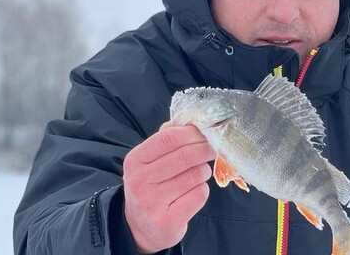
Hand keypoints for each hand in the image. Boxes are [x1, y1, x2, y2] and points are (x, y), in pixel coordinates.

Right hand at [123, 123, 215, 252]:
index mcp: (135, 161)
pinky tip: (193, 192)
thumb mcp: (149, 161)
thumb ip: (166, 139)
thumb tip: (190, 121)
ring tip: (198, 174)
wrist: (140, 227)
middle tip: (214, 149)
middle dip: (206, 149)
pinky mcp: (168, 222)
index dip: (193, 133)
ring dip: (204, 172)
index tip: (206, 132)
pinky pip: (199, 195)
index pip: (169, 137)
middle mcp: (140, 181)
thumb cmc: (151, 185)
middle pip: (185, 156)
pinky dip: (203, 190)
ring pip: (195, 175)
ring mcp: (152, 203)